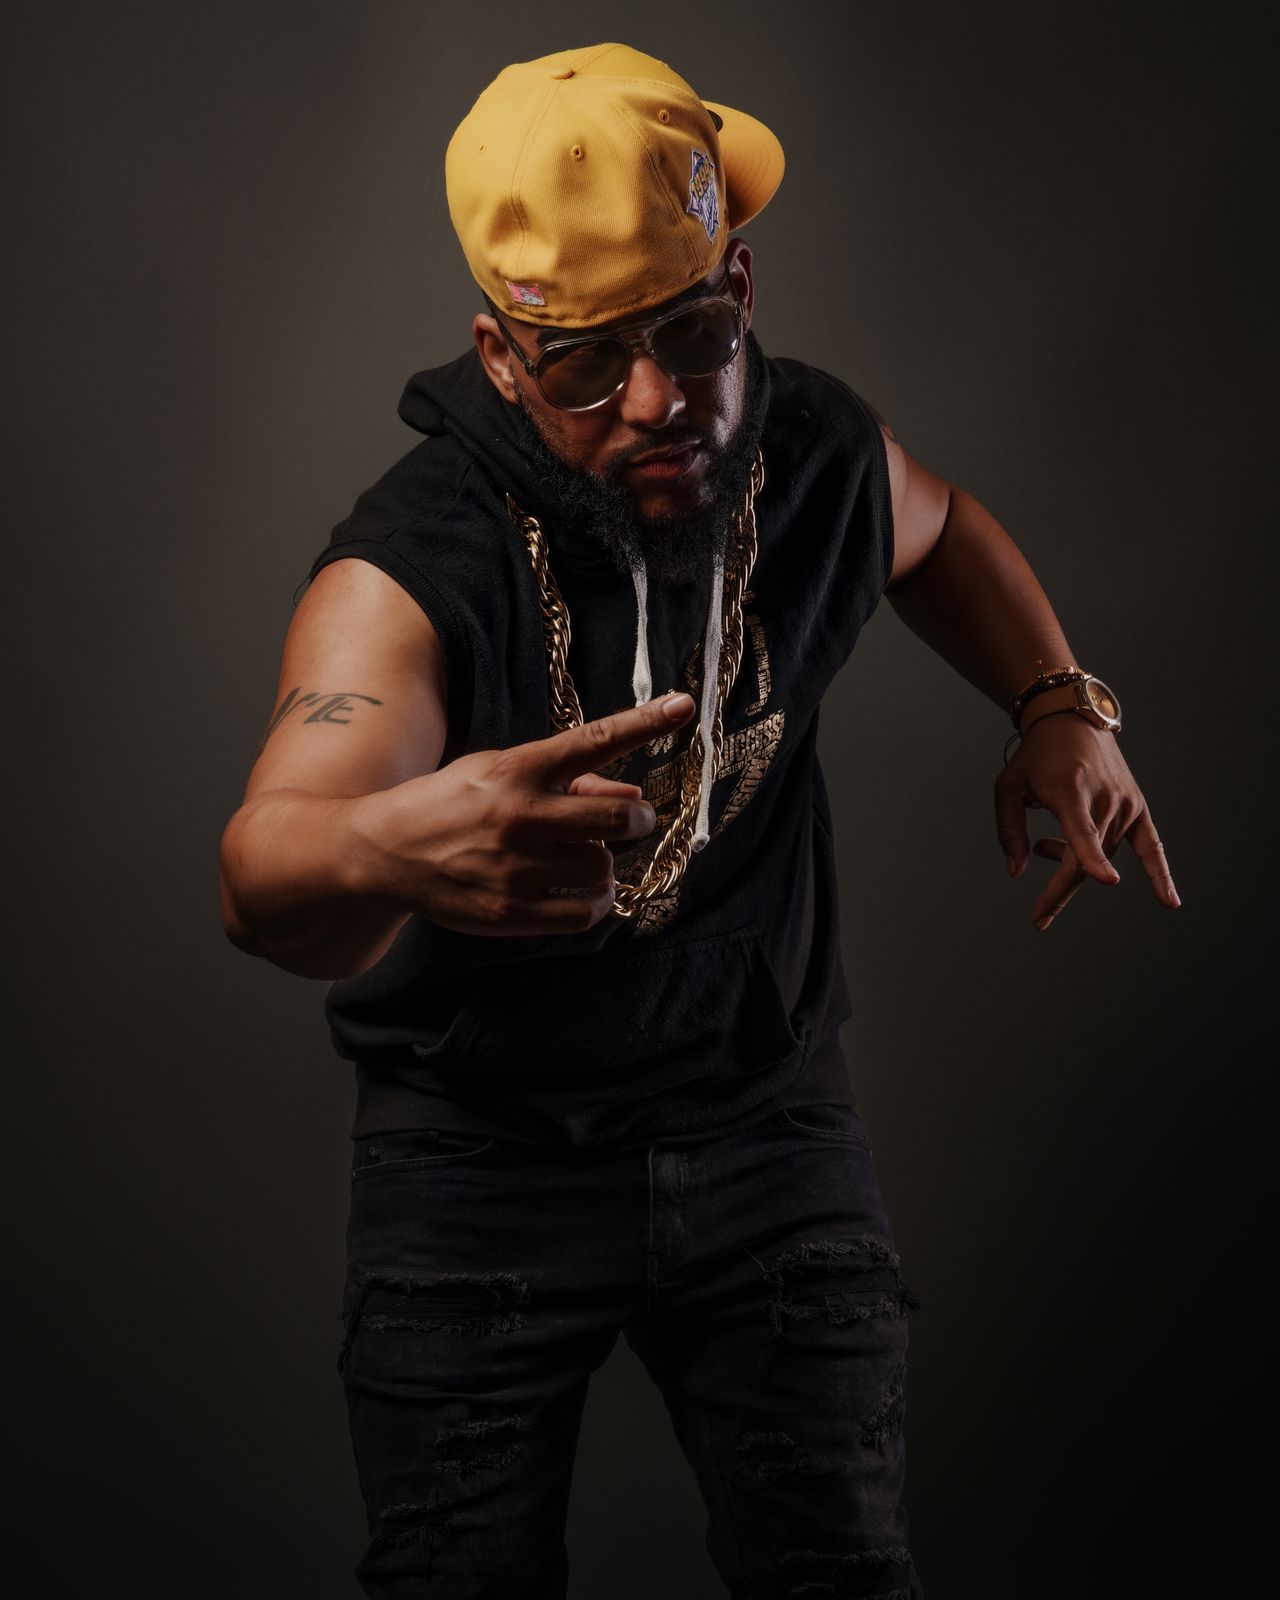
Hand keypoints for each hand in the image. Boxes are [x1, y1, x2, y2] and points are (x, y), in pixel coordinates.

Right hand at [353, 692, 695, 935]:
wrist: (381, 852)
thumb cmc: (451, 805)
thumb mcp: (500, 774)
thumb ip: (570, 784)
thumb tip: (633, 798)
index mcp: (518, 769)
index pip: (594, 741)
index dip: (645, 722)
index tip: (684, 706)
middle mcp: (519, 814)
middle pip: (616, 821)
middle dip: (637, 821)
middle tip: (632, 822)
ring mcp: (513, 866)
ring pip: (602, 868)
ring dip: (605, 864)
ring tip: (586, 859)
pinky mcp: (508, 910)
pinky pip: (583, 912)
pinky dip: (597, 903)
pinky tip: (586, 894)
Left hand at [994, 712, 1180, 931]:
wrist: (1072, 719)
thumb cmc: (1035, 756)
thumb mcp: (1008, 786)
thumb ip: (1009, 830)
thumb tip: (1017, 872)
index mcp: (1070, 791)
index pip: (1083, 831)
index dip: (1091, 857)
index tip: (1108, 880)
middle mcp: (1103, 799)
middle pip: (1084, 859)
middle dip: (1059, 891)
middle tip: (1038, 918)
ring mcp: (1124, 804)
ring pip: (1101, 855)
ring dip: (1069, 861)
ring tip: (1043, 845)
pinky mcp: (1137, 807)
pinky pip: (1152, 846)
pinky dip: (1161, 873)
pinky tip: (1171, 902)